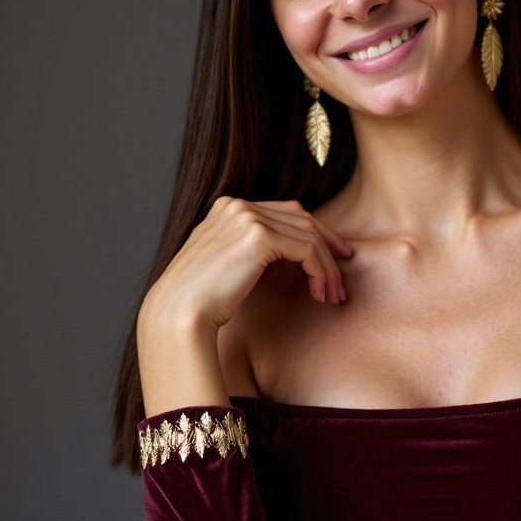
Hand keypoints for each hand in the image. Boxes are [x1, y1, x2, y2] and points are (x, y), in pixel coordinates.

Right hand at [140, 197, 353, 334]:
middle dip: (328, 247)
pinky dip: (321, 272)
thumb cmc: (200, 301)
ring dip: (327, 268)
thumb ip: (248, 249)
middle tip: (341, 277)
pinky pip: (308, 251)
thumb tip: (285, 254)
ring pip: (309, 236)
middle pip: (302, 219)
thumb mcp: (225, 264)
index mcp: (227, 207)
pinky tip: (321, 294)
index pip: (285, 212)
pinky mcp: (259, 236)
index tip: (333, 257)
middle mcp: (237, 205)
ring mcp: (248, 217)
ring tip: (333, 295)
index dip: (315, 234)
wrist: (179, 315)